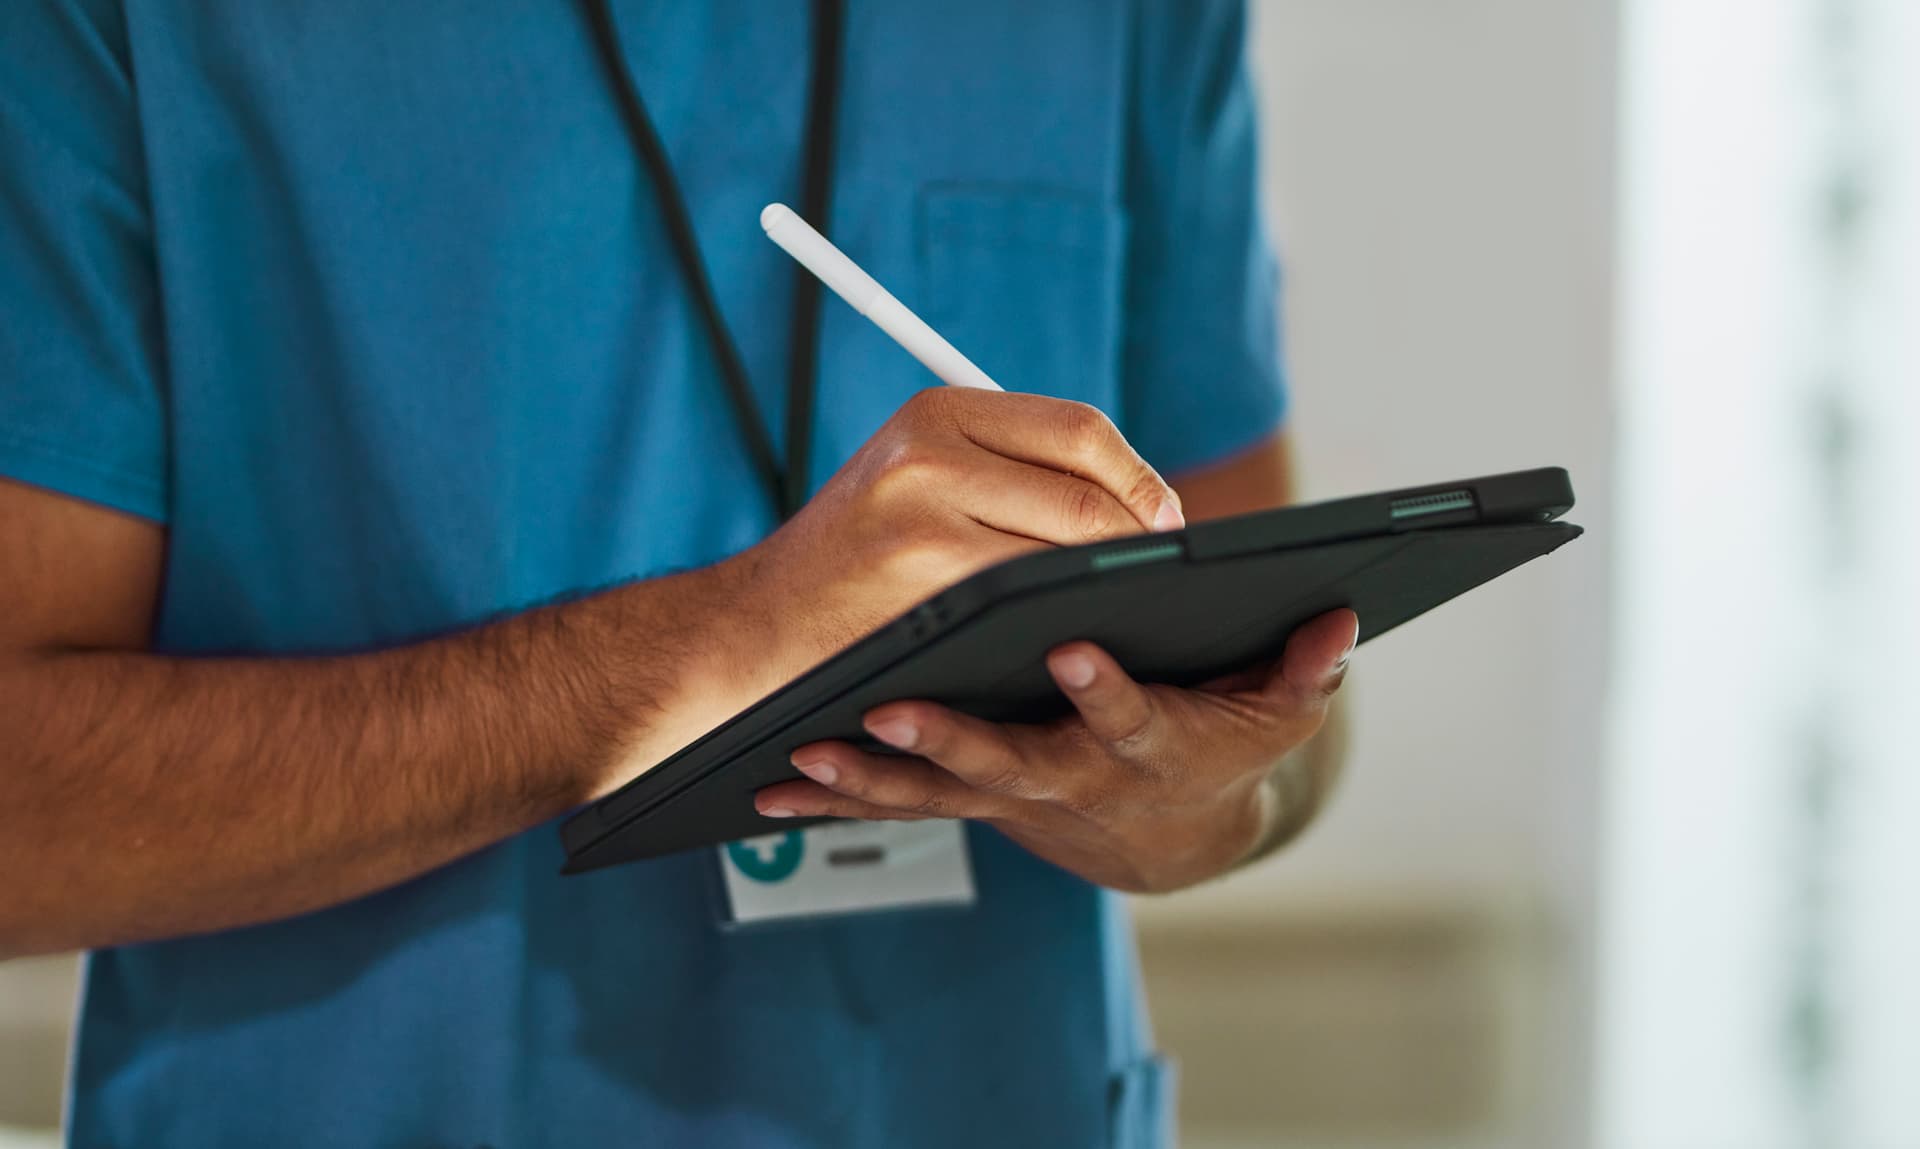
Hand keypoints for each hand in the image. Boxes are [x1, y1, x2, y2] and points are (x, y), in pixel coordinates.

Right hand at [714, 388, 1184, 694]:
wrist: (752, 632)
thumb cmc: (851, 567)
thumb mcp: (915, 482)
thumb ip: (1005, 469)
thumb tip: (1133, 495)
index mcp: (938, 410)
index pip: (1080, 428)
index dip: (1139, 478)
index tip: (1164, 522)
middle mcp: (931, 447)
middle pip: (1088, 482)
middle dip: (1141, 534)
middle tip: (1161, 572)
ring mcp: (926, 510)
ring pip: (1071, 541)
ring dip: (1110, 580)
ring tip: (1123, 605)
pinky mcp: (924, 573)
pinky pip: (1036, 593)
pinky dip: (1070, 615)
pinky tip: (1076, 634)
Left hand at [754, 607, 1359, 892]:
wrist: (1162, 830)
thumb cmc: (1216, 745)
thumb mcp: (1275, 716)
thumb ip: (1304, 671)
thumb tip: (1340, 622)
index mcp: (1145, 744)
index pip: (1129, 716)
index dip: (1106, 688)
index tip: (1074, 645)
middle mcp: (1072, 776)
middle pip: (1011, 762)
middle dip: (954, 742)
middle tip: (896, 713)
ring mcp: (1012, 789)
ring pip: (938, 790)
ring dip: (874, 778)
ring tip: (812, 751)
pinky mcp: (969, 792)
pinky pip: (898, 802)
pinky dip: (840, 796)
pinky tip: (780, 779)